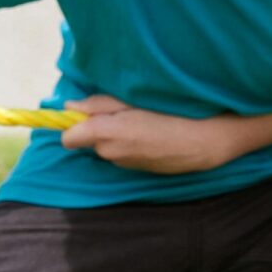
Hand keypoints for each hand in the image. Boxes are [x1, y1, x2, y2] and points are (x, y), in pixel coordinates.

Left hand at [59, 96, 244, 173]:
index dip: (73, 124)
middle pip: (89, 139)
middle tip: (125, 109)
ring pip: (107, 146)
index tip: (86, 112)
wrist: (204, 142)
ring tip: (143, 120)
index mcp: (105, 133)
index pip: (68, 137)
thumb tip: (70, 107)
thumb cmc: (171, 114)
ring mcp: (124, 164)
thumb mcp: (133, 101)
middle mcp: (110, 153)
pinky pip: (122, 153)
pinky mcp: (136, 170)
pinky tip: (151, 134)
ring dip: (116, 134)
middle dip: (98, 125)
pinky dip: (130, 143)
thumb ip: (98, 104)